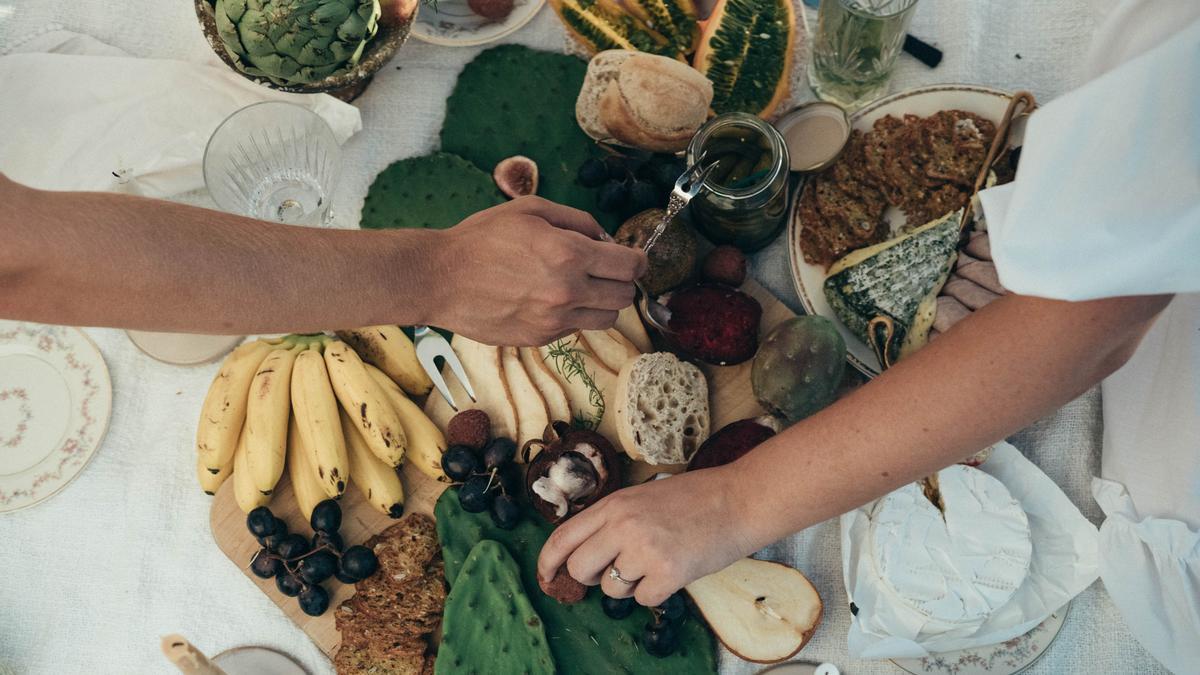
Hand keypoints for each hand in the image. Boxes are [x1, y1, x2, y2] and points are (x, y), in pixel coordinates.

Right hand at [433, 197, 646, 345]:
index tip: (630, 257)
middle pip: (625, 296)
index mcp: (569, 254)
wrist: (440, 279)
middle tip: (604, 270)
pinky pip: (575, 328)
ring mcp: (554, 319)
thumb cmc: (481, 238)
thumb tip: (604, 237)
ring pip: (607, 319)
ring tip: (580, 288)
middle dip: (621, 281)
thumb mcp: (531, 210)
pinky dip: (573, 315)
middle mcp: (568, 291)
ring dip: (602, 303)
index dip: (637, 260)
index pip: (631, 266)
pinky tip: (550, 300)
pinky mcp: (540, 338)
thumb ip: (576, 220)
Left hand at [537, 467, 761, 605]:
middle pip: (580, 569)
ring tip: (657, 561)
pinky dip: (657, 592)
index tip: (545, 576)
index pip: (563, 537)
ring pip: (612, 589)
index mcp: (614, 504)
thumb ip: (613, 520)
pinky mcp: (667, 573)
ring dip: (631, 584)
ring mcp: (644, 550)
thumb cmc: (695, 498)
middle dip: (593, 577)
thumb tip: (586, 555)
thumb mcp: (643, 497)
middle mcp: (622, 525)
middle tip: (617, 569)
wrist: (739, 500)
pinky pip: (644, 599)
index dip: (548, 562)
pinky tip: (674, 569)